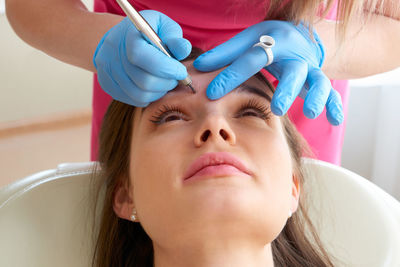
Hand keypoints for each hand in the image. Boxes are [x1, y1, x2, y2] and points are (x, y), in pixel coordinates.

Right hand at [93, 10, 191, 106]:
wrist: (121, 37)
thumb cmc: (149, 31)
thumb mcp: (164, 26)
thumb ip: (175, 38)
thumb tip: (183, 49)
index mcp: (127, 35)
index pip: (142, 56)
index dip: (166, 68)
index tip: (182, 71)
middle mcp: (112, 53)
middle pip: (143, 80)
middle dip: (167, 83)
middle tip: (176, 78)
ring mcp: (107, 70)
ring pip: (140, 94)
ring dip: (160, 92)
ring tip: (166, 82)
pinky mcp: (107, 84)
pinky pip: (133, 100)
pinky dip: (149, 97)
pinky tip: (155, 86)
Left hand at [193, 20, 342, 124]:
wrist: (300, 35)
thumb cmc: (269, 42)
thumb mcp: (247, 41)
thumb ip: (224, 54)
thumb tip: (198, 66)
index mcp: (274, 43)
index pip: (251, 59)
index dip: (231, 75)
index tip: (211, 92)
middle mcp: (295, 57)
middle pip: (294, 71)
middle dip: (286, 89)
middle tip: (276, 108)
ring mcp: (310, 70)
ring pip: (318, 82)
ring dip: (315, 97)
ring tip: (310, 112)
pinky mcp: (319, 81)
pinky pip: (332, 93)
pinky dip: (335, 106)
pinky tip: (334, 120)